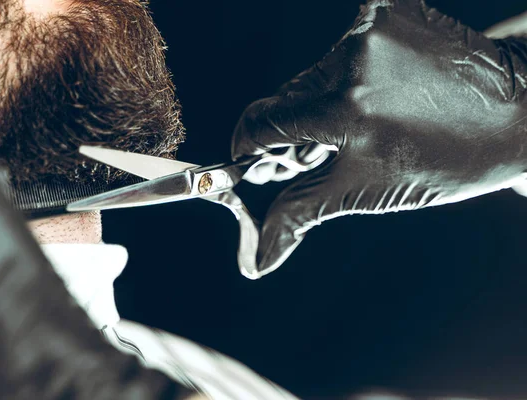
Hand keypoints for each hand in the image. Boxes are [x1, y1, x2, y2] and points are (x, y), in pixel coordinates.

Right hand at [231, 0, 526, 274]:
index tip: (262, 159)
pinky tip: (378, 84)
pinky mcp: (386, 7)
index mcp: (343, 113)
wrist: (514, 114)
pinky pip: (340, 44)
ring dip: (320, 99)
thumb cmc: (442, 161)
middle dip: (293, 128)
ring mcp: (370, 29)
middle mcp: (352, 61)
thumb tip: (257, 260)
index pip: (260, 123)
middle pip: (285, 98)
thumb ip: (298, 213)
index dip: (252, 147)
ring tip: (362, 117)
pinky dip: (347, 68)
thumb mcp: (364, 191)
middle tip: (327, 146)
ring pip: (311, 73)